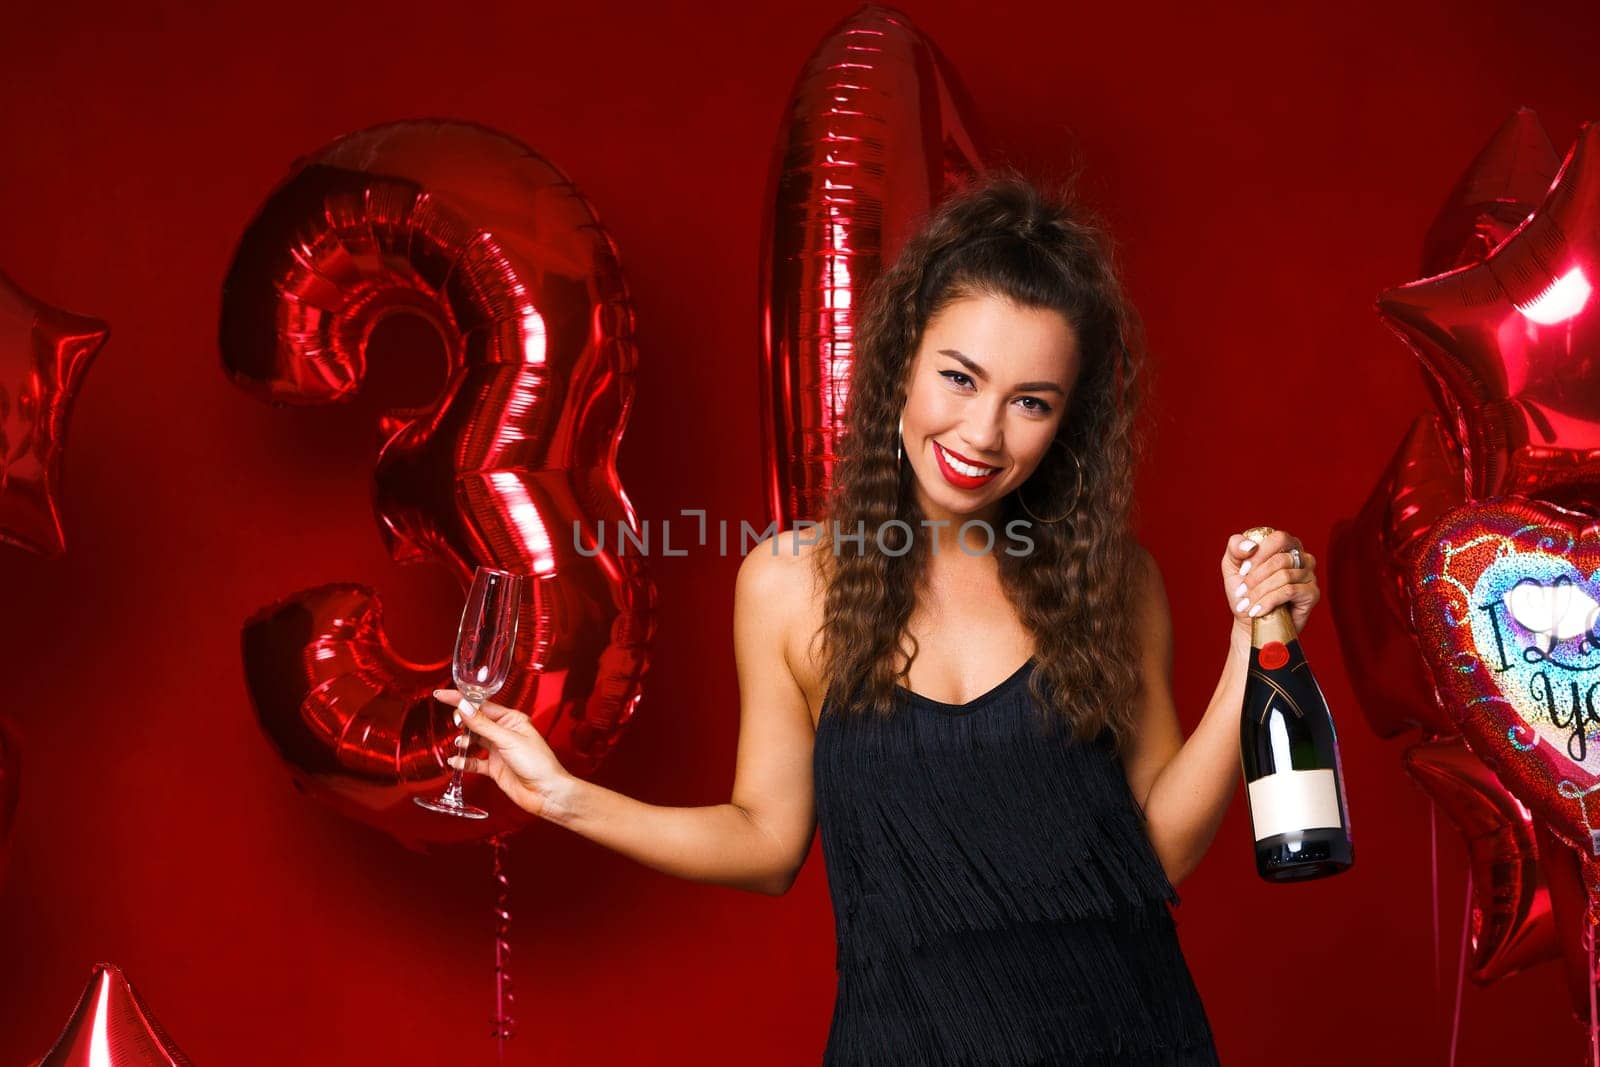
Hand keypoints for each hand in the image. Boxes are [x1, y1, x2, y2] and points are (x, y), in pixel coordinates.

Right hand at [433, 688, 574, 819]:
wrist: (546, 793)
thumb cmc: (538, 763)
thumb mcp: (508, 740)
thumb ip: (483, 725)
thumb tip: (464, 708)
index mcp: (512, 720)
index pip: (482, 705)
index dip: (462, 700)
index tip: (442, 695)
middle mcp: (504, 733)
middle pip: (476, 722)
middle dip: (462, 721)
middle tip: (454, 723)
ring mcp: (498, 750)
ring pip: (473, 741)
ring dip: (463, 741)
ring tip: (459, 743)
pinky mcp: (494, 768)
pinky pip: (474, 762)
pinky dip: (464, 761)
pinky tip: (456, 761)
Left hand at [1221, 529, 1319, 638]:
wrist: (1250, 621)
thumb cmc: (1243, 590)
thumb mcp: (1232, 565)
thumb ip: (1235, 547)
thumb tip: (1250, 546)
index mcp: (1285, 545)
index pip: (1278, 538)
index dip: (1258, 555)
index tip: (1242, 572)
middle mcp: (1301, 557)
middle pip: (1280, 560)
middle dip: (1256, 578)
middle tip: (1241, 592)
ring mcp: (1309, 575)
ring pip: (1284, 576)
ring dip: (1260, 592)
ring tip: (1247, 604)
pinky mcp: (1312, 593)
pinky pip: (1290, 591)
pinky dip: (1269, 601)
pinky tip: (1258, 611)